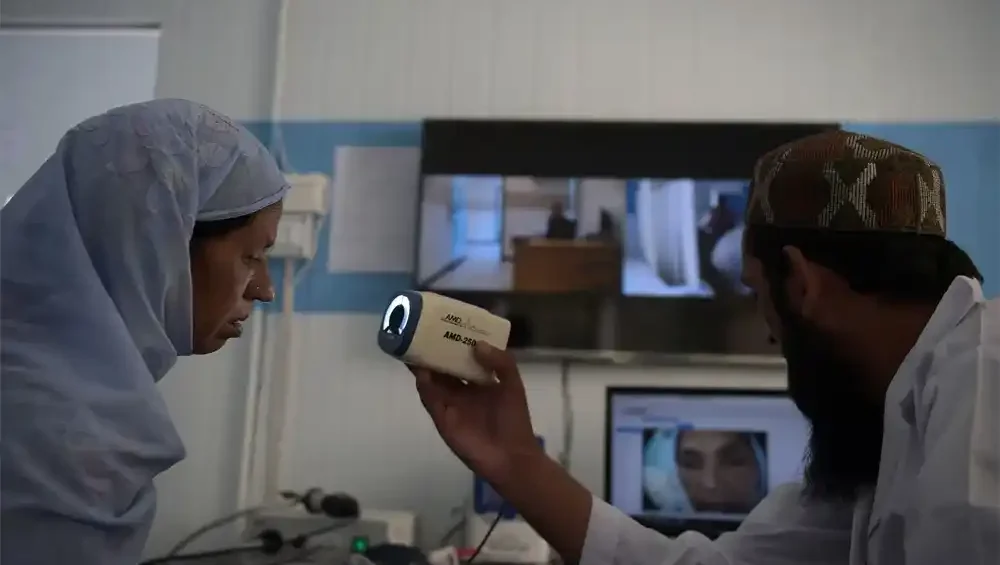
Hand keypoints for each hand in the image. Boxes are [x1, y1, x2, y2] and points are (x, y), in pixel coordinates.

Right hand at [410, 343, 541, 484]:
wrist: (512, 456)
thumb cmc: (514, 420)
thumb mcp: (512, 385)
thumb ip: (501, 362)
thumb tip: (477, 343)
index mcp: (478, 382)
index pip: (461, 359)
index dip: (452, 344)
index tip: (444, 326)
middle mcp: (461, 392)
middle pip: (442, 369)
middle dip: (432, 353)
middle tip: (420, 332)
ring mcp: (450, 405)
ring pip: (432, 382)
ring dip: (423, 367)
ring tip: (413, 347)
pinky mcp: (443, 420)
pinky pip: (431, 401)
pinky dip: (425, 387)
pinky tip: (421, 373)